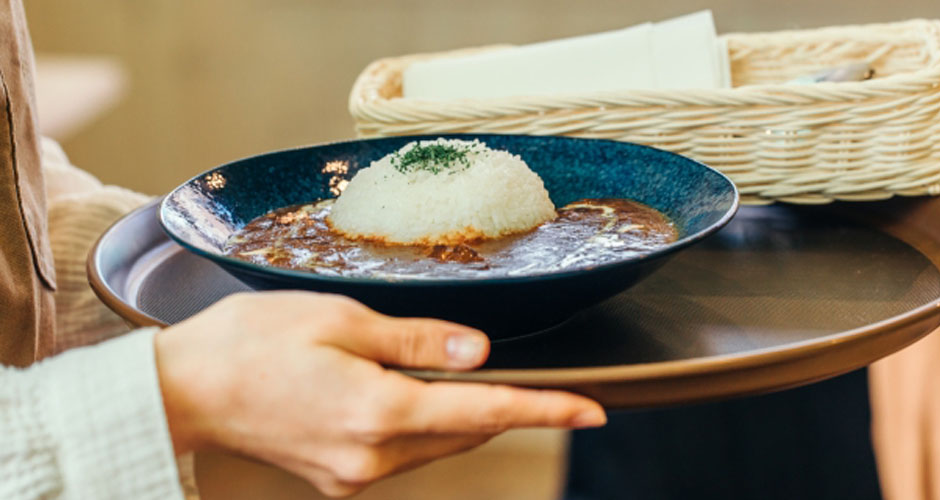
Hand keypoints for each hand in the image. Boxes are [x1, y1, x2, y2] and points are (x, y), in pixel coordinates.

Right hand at [154, 292, 604, 496]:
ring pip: (439, 444)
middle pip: (467, 432)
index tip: (590, 410)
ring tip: (467, 377)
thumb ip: (416, 340)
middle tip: (536, 382)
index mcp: (377, 409)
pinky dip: (428, 425)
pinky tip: (416, 395)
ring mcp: (355, 473)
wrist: (185, 389)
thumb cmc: (250, 343)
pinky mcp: (340, 476)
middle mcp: (372, 454)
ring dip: (465, 416)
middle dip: (506, 407)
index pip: (484, 412)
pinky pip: (406, 452)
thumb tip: (476, 351)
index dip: (544, 409)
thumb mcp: (340, 319)